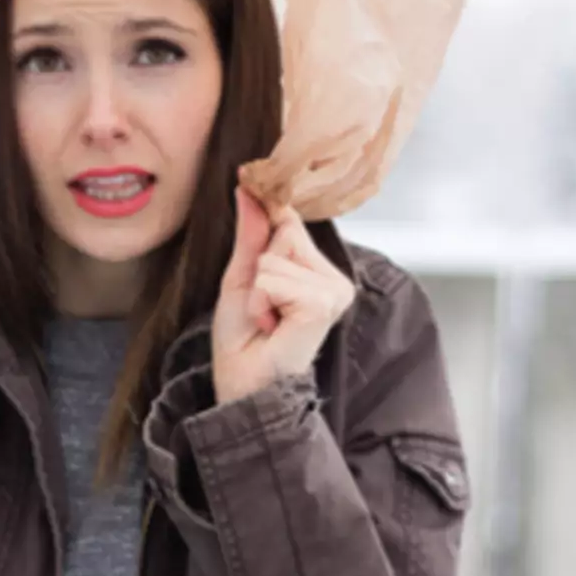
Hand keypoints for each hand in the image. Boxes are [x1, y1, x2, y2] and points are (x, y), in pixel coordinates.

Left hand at [211, 185, 356, 404]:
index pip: (292, 222)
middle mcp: (333, 279)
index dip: (269, 221)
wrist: (244, 386)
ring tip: (267, 320)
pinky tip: (273, 325)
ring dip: (259, 291)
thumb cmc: (243, 341)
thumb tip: (247, 189)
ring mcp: (333, 292)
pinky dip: (262, 301)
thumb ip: (251, 235)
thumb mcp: (242, 278)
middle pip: (286, 233)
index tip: (254, 204)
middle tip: (263, 308)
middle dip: (260, 270)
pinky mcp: (324, 304)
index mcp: (316, 271)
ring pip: (278, 256)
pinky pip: (276, 278)